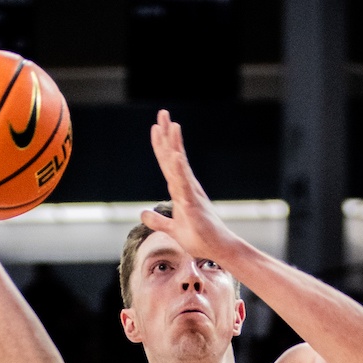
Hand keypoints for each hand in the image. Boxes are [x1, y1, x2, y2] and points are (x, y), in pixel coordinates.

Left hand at [141, 111, 236, 263]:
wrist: (218, 249)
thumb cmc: (200, 238)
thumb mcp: (173, 229)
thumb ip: (158, 221)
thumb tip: (143, 214)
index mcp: (181, 190)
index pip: (168, 164)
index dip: (161, 146)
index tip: (156, 127)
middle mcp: (187, 187)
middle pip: (173, 157)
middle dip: (167, 135)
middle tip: (163, 113)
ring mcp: (191, 194)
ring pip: (180, 166)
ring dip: (175, 145)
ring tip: (171, 125)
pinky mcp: (194, 205)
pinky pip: (184, 185)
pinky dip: (179, 170)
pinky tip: (175, 156)